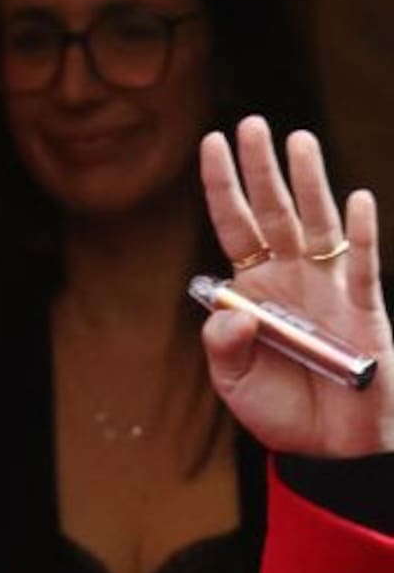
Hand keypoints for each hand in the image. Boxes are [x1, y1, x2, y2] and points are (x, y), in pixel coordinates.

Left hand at [200, 115, 393, 456]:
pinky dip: (362, 234)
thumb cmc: (282, 410)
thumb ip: (223, 347)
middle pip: (273, 212)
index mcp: (254, 287)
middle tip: (251, 123)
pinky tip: (356, 200)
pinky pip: (363, 266)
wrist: (332, 448)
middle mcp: (290, 277)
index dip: (222, 186)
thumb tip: (230, 312)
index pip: (233, 225)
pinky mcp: (364, 310)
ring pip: (318, 224)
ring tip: (298, 140)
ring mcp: (328, 288)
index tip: (209, 143)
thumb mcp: (233, 383)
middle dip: (261, 169)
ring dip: (309, 183)